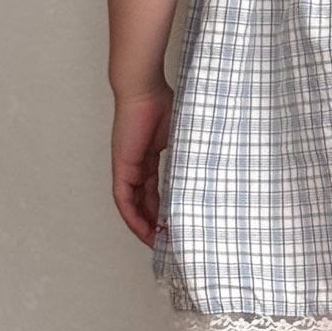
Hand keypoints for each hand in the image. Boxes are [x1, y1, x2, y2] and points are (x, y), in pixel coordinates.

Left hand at [111, 84, 172, 244]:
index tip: (176, 223)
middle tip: (169, 239)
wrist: (143, 88)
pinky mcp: (122, 166)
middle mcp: (136, 164)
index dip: (163, 208)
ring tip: (157, 242)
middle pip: (143, 201)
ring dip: (143, 224)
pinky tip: (143, 229)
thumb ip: (188, 151)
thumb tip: (210, 166)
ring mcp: (127, 166)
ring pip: (132, 204)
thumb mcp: (181, 134)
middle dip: (154, 222)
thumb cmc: (162, 101)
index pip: (155, 189)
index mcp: (149, 155)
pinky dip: (132, 216)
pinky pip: (124, 199)